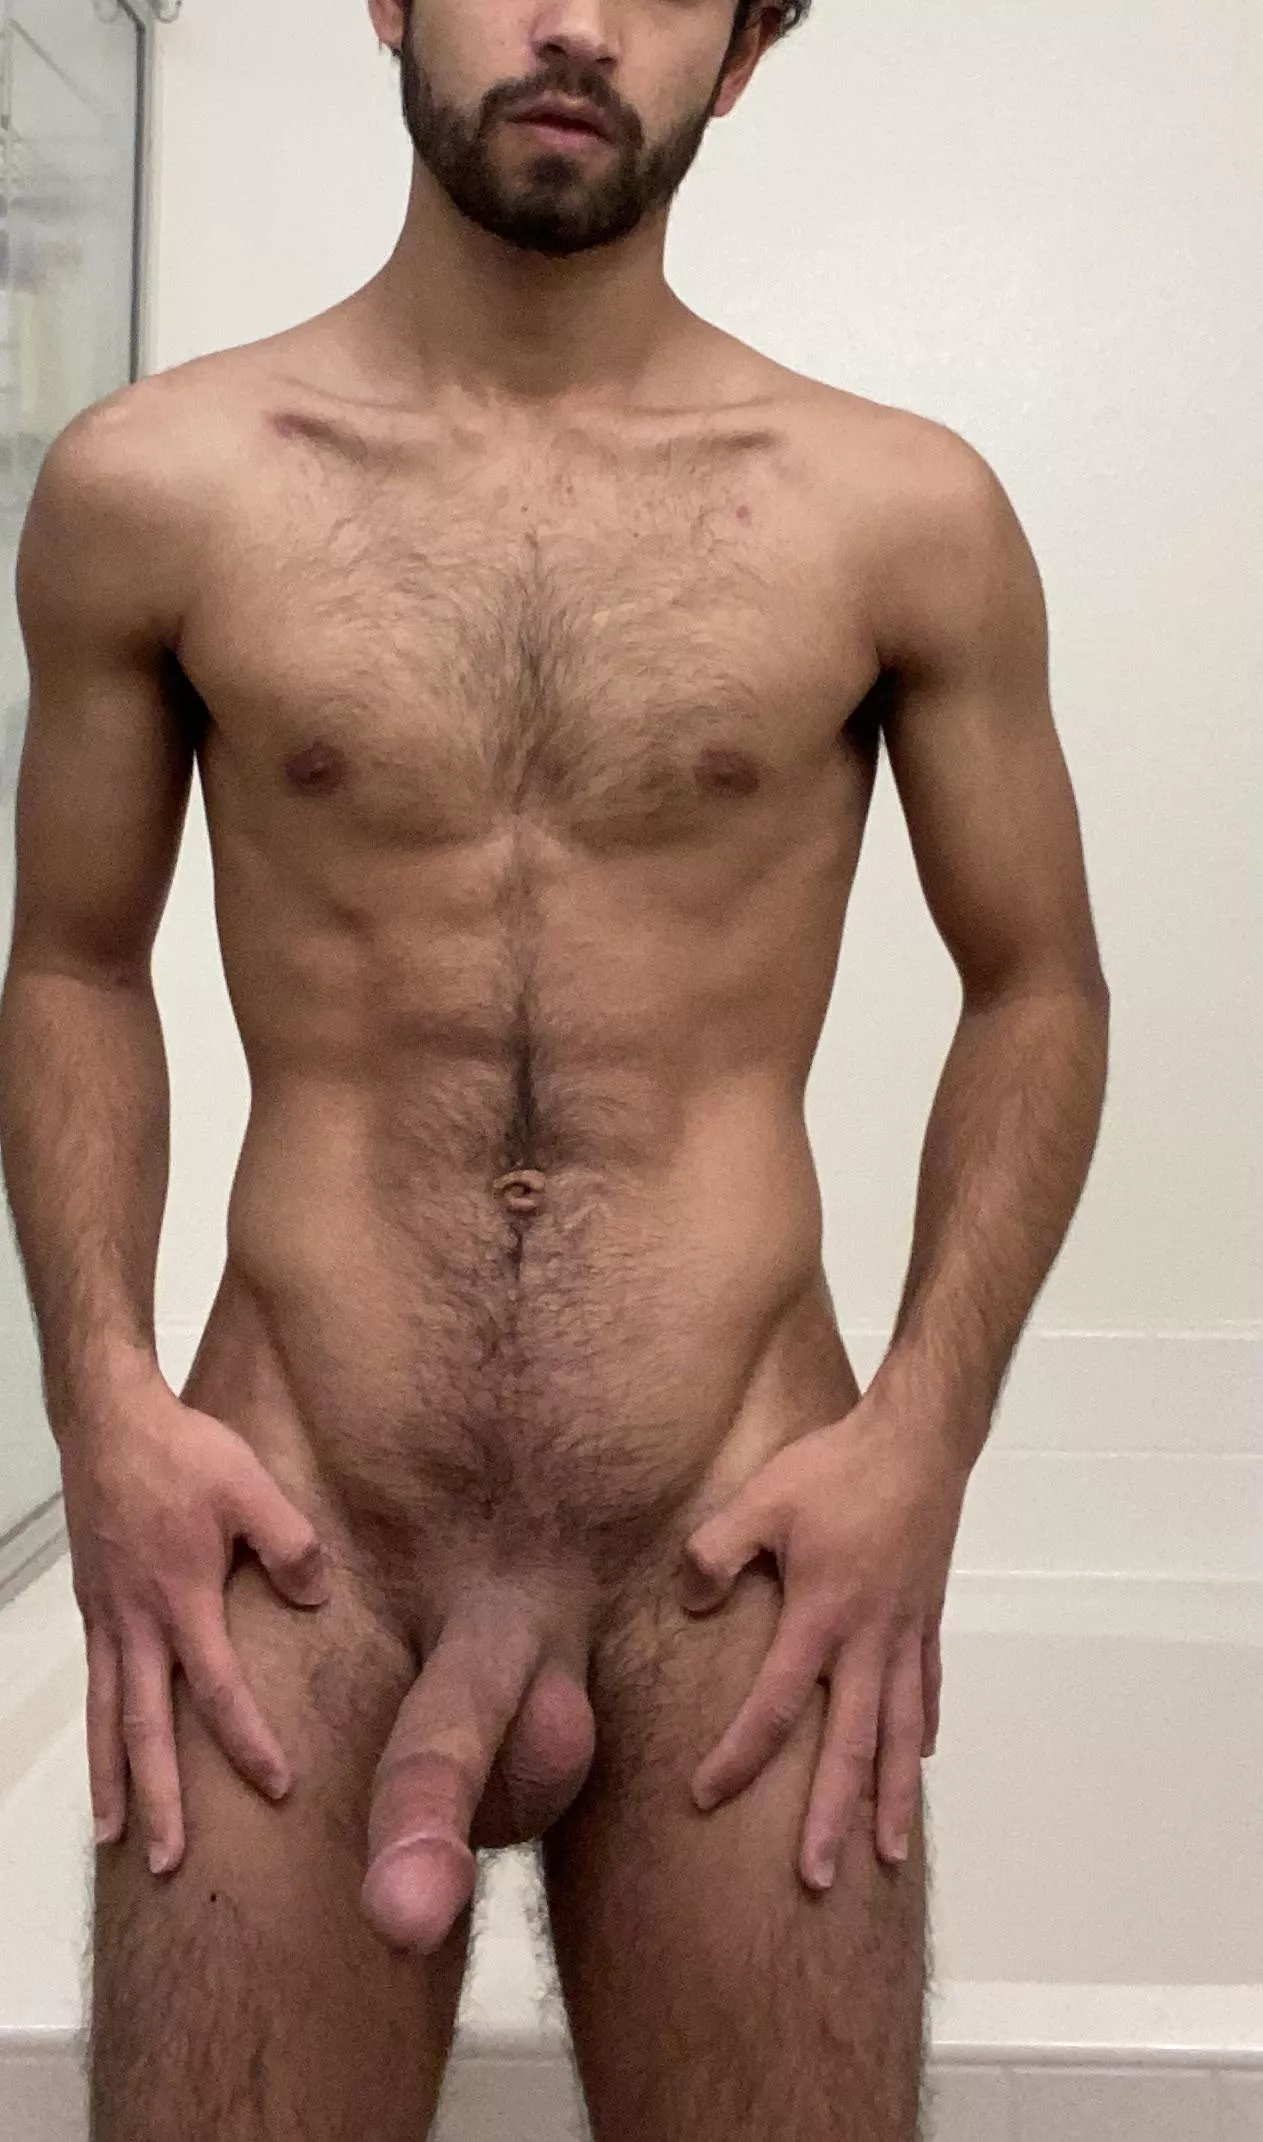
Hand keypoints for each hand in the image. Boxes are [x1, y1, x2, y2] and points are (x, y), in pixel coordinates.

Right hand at [60, 1375, 331, 1874]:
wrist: (109, 1423)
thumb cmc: (183, 1453)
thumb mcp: (253, 1488)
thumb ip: (290, 1546)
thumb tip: (316, 1602)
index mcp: (181, 1602)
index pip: (219, 1693)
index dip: (248, 1744)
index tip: (277, 1787)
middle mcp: (136, 1624)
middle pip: (145, 1731)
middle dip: (157, 1801)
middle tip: (166, 1863)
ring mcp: (107, 1618)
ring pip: (106, 1717)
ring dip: (110, 1780)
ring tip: (111, 1836)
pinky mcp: (93, 1605)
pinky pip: (95, 1683)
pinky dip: (98, 1727)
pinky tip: (109, 1748)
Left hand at [678, 1391, 969, 1886]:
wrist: (919, 1440)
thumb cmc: (837, 1468)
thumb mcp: (760, 1499)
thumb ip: (715, 1552)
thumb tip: (689, 1603)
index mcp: (823, 1617)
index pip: (775, 1706)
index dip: (739, 1756)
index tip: (704, 1796)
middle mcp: (870, 1640)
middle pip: (850, 1747)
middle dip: (833, 1817)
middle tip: (818, 1880)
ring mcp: (907, 1633)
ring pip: (901, 1734)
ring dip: (894, 1797)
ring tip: (890, 1855)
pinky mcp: (927, 1616)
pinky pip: (927, 1689)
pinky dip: (922, 1730)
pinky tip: (921, 1758)